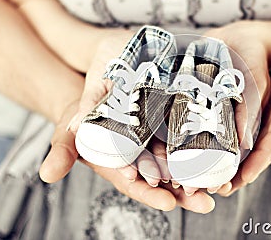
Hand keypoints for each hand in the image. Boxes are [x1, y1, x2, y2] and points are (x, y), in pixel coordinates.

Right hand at [39, 33, 215, 212]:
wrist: (104, 69)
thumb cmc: (85, 99)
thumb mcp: (71, 119)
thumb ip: (64, 145)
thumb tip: (48, 174)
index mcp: (118, 161)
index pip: (133, 183)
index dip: (149, 193)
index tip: (168, 201)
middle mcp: (141, 153)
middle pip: (164, 177)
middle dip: (184, 191)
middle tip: (206, 200)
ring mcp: (158, 136)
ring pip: (181, 158)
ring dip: (200, 171)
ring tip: (220, 182)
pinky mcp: (172, 117)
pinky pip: (189, 130)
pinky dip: (203, 139)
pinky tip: (221, 146)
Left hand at [202, 18, 270, 195]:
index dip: (261, 157)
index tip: (243, 176)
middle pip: (264, 148)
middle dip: (244, 170)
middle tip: (218, 188)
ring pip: (256, 144)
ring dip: (238, 164)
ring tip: (213, 182)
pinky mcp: (267, 109)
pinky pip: (251, 131)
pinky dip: (237, 146)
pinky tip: (218, 155)